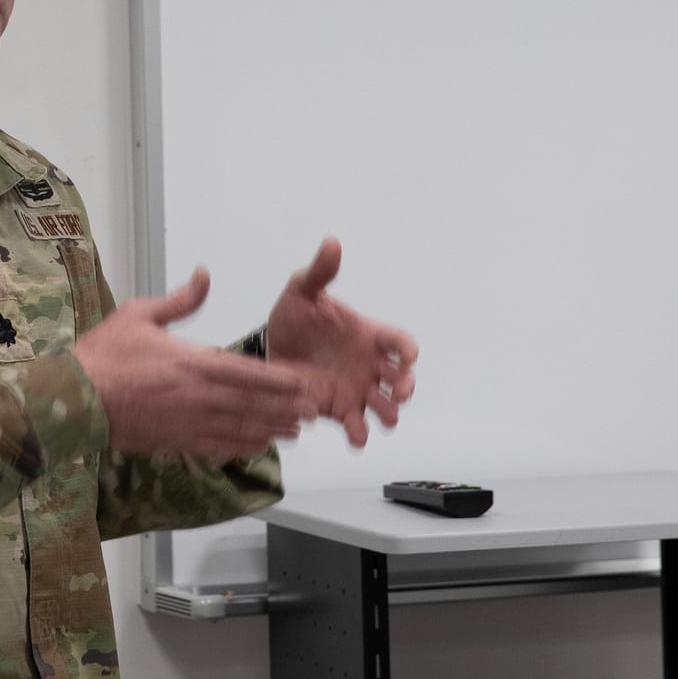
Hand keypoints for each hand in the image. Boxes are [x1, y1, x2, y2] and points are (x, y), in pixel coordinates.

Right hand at [74, 268, 316, 459]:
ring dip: (270, 430)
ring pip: (241, 429)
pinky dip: (241, 448)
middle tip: (313, 413)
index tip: (303, 384)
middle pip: (253, 405)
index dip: (280, 381)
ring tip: (295, 432)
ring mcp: (189, 423)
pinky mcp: (175, 442)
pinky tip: (257, 447)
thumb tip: (204, 275)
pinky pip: (217, 448)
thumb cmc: (104, 355)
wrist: (74, 399)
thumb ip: (179, 300)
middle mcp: (199, 397)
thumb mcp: (139, 314)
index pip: (249, 373)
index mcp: (194, 363)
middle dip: (286, 409)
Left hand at [266, 238, 418, 446]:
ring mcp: (356, 389)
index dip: (408, 350)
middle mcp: (369, 365)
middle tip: (400, 393)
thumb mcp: (301, 291)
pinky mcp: (338, 410)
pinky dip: (358, 433)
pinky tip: (354, 435)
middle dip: (406, 387)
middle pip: (401, 379)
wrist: (268, 348)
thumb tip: (331, 243)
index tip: (409, 357)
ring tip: (383, 419)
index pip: (399, 342)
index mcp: (368, 335)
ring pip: (384, 407)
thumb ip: (319, 272)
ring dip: (389, 414)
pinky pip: (356, 426)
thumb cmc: (294, 317)